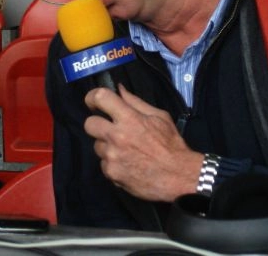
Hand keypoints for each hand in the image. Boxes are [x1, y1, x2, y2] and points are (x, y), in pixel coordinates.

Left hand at [84, 84, 203, 201]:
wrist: (178, 176)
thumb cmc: (171, 144)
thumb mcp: (159, 117)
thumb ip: (136, 102)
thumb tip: (119, 89)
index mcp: (129, 118)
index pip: (101, 98)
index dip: (92, 97)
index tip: (93, 101)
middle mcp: (116, 136)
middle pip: (89, 124)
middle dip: (98, 124)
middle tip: (111, 129)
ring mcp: (112, 156)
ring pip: (97, 146)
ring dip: (108, 146)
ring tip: (126, 150)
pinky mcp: (111, 173)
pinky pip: (104, 164)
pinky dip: (113, 163)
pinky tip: (128, 164)